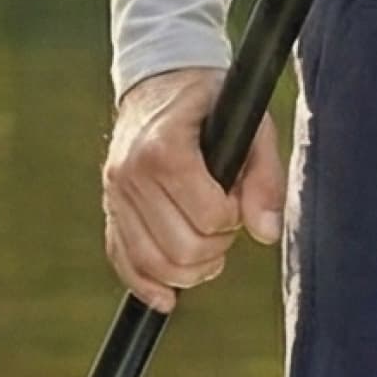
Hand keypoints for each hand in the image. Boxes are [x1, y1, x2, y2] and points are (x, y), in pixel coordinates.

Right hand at [102, 66, 283, 312]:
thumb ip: (265, 177)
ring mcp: (114, 193)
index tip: (236, 197)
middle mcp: (131, 173)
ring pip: (154, 264)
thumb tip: (266, 232)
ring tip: (209, 248)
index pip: (209, 216)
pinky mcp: (109, 208)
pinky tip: (168, 297)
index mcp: (165, 148)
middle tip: (226, 222)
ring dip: (191, 269)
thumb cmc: (211, 103)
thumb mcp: (251, 125)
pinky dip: (147, 286)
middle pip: (181, 248)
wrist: (160, 80)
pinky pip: (123, 261)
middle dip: (216, 246)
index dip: (233, 217)